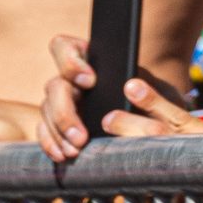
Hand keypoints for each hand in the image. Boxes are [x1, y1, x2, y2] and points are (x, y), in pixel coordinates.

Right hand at [37, 32, 202, 162]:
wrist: (154, 127)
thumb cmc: (155, 103)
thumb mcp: (157, 92)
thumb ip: (147, 90)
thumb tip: (132, 87)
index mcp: (90, 60)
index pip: (65, 47)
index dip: (70, 61)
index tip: (90, 81)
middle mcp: (73, 79)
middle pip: (54, 86)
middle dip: (64, 113)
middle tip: (81, 136)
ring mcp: (65, 102)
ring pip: (47, 110)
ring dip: (58, 132)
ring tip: (76, 150)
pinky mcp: (60, 125)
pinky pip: (45, 130)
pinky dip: (51, 143)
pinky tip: (63, 156)